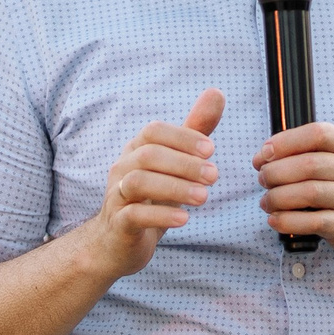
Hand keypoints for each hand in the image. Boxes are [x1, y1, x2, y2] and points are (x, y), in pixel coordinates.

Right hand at [86, 89, 223, 277]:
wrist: (117, 243)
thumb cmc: (150, 199)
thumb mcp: (175, 164)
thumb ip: (194, 131)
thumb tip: (217, 92)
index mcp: (136, 150)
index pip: (154, 131)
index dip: (182, 137)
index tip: (211, 150)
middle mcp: (122, 168)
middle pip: (148, 155)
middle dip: (184, 164)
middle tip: (215, 176)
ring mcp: (116, 195)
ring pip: (138, 182)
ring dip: (174, 187)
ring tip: (203, 197)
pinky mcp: (118, 224)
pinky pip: (133, 215)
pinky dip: (160, 215)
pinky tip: (184, 219)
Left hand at [254, 122, 333, 263]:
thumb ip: (313, 152)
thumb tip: (267, 155)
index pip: (316, 134)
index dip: (284, 142)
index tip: (264, 154)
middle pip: (307, 165)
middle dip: (275, 173)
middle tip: (263, 180)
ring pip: (307, 193)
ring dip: (277, 198)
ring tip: (267, 202)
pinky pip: (312, 222)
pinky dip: (288, 221)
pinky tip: (276, 220)